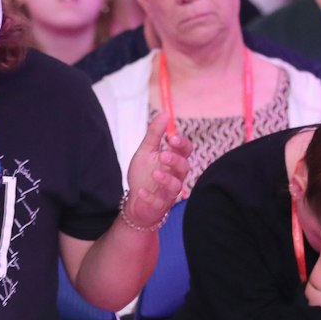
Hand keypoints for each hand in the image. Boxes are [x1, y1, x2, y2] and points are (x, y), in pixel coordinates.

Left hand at [121, 111, 189, 227]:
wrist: (135, 200)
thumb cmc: (144, 175)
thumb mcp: (146, 151)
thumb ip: (154, 134)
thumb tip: (164, 114)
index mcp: (174, 160)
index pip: (185, 150)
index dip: (182, 144)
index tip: (172, 138)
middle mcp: (175, 176)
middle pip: (184, 167)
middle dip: (175, 160)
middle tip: (163, 155)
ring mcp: (169, 192)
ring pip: (176, 186)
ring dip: (167, 179)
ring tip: (155, 173)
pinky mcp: (160, 205)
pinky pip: (159, 202)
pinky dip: (150, 197)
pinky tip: (141, 191)